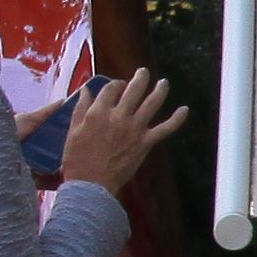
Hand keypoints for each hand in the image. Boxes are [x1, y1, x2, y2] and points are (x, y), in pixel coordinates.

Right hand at [56, 68, 180, 191]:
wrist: (91, 184)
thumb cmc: (77, 159)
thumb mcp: (72, 131)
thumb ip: (80, 109)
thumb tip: (86, 91)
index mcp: (98, 112)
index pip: (110, 89)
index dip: (115, 83)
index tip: (117, 84)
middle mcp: (118, 116)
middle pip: (133, 90)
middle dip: (139, 78)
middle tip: (143, 72)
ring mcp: (134, 128)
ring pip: (151, 104)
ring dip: (160, 90)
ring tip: (164, 82)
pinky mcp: (146, 142)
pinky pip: (165, 128)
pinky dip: (177, 119)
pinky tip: (184, 110)